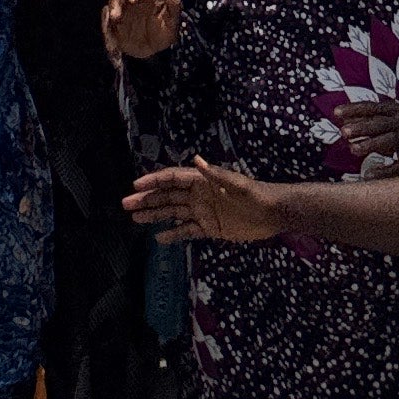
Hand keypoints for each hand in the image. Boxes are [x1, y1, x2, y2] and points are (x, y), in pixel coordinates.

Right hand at [100, 0, 182, 63]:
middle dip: (116, 2)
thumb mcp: (171, 26)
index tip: (132, 0)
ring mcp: (120, 13)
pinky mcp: (112, 25)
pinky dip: (105, 24)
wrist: (151, 54)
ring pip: (111, 6)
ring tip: (113, 19)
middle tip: (116, 14)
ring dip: (110, 11)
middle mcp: (129, 2)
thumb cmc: (161, 35)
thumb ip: (173, 10)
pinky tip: (108, 29)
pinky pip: (106, 22)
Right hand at [125, 159, 284, 242]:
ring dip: (154, 215)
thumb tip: (196, 159)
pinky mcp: (210, 228)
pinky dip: (173, 233)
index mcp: (202, 181)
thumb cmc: (256, 195)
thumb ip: (216, 175)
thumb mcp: (237, 185)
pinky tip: (159, 238)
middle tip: (126, 204)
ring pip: (173, 212)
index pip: (172, 179)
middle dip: (147, 199)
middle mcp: (198, 195)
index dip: (154, 181)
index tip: (136, 186)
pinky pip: (187, 230)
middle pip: (167, 196)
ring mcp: (202, 212)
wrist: (273, 214)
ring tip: (135, 219)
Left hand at [329, 96, 398, 174]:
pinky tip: (370, 175)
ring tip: (353, 150)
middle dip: (362, 127)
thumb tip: (348, 120)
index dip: (355, 109)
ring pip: (392, 140)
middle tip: (343, 132)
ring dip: (372, 144)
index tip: (336, 113)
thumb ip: (376, 118)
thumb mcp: (398, 118)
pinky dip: (386, 170)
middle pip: (381, 123)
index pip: (374, 107)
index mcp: (398, 112)